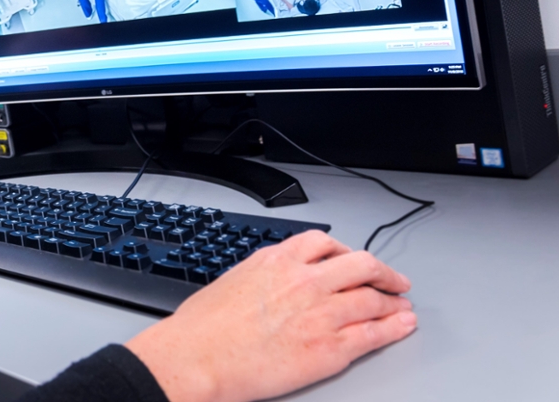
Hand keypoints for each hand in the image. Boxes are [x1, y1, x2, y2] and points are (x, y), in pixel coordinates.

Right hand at [126, 232, 414, 401]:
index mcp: (279, 259)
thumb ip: (267, 273)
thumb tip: (280, 279)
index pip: (327, 243)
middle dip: (383, 272)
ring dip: (394, 301)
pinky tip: (402, 327)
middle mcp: (304, 280)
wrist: (198, 357)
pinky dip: (393, 328)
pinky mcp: (327, 348)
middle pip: (360, 265)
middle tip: (394, 280)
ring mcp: (320, 313)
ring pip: (372, 298)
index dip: (349, 252)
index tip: (356, 260)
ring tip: (404, 306)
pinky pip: (372, 334)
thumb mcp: (237, 277)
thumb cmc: (206, 325)